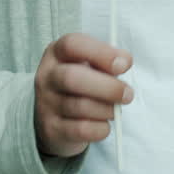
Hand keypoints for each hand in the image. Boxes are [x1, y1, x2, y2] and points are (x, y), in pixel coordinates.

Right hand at [34, 33, 133, 157]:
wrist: (56, 120)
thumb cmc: (80, 86)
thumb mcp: (89, 67)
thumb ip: (106, 61)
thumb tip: (123, 61)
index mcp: (56, 53)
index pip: (72, 44)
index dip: (100, 52)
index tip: (124, 65)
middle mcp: (46, 76)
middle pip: (72, 77)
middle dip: (107, 87)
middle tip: (128, 94)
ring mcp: (46, 103)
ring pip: (80, 106)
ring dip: (107, 109)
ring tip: (114, 110)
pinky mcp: (51, 128)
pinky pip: (81, 129)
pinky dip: (100, 129)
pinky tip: (103, 125)